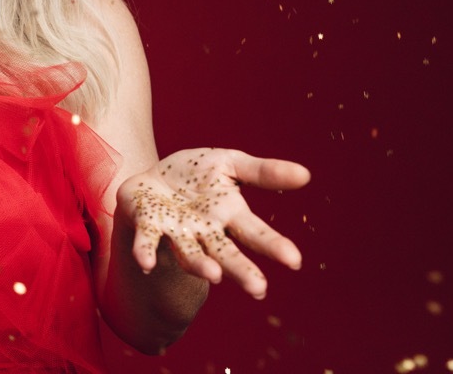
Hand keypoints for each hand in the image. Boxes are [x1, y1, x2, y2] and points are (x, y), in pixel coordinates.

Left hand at [118, 148, 309, 298]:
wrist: (154, 177)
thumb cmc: (197, 174)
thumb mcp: (231, 163)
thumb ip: (263, 172)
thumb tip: (306, 175)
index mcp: (229, 215)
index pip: (255, 232)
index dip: (273, 246)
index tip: (294, 261)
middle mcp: (205, 231)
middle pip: (225, 253)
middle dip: (241, 270)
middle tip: (258, 288)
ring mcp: (177, 232)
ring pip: (190, 254)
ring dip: (200, 265)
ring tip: (214, 275)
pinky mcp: (147, 224)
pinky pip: (147, 240)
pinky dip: (146, 251)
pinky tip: (146, 263)